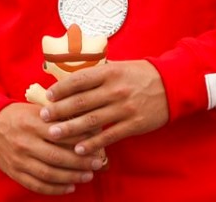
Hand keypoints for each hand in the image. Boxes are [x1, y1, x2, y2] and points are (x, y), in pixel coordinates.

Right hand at [0, 102, 105, 195]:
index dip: (81, 140)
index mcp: (31, 123)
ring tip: (87, 175)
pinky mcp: (15, 172)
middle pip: (57, 156)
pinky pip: (37, 185)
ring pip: (49, 173)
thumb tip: (85, 125)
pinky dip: (55, 189)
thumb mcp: (35, 109)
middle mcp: (25, 142)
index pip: (61, 133)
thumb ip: (57, 117)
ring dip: (71, 177)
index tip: (96, 142)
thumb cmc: (17, 115)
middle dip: (80, 162)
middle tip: (97, 163)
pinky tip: (69, 186)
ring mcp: (19, 159)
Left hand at [39, 60, 168, 156]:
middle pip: (81, 102)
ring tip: (53, 134)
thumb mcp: (118, 65)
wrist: (171, 85)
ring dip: (70, 128)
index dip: (61, 89)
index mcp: (109, 72)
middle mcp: (115, 89)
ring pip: (92, 120)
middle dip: (59, 110)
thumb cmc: (139, 74)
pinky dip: (93, 143)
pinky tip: (79, 149)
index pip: (79, 80)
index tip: (48, 96)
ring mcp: (125, 108)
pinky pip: (109, 136)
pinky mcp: (134, 124)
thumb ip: (97, 71)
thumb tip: (69, 75)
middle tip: (43, 117)